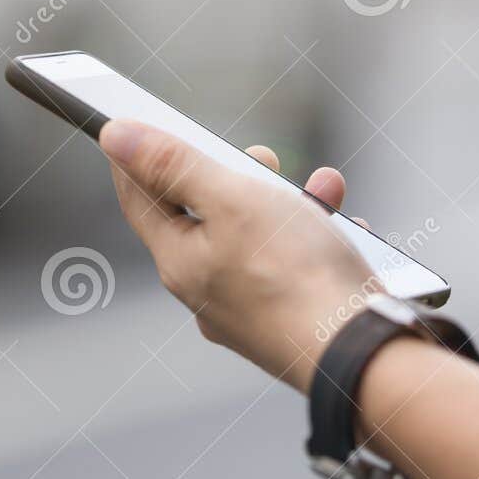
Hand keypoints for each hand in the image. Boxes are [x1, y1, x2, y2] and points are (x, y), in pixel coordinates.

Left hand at [99, 119, 376, 392]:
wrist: (363, 352)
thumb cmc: (297, 275)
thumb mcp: (231, 199)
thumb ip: (174, 164)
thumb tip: (115, 136)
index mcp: (181, 264)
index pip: (140, 200)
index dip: (137, 158)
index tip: (138, 126)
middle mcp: (209, 293)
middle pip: (204, 216)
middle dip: (232, 175)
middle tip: (259, 156)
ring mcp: (252, 312)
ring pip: (259, 238)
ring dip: (289, 203)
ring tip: (321, 187)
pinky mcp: (294, 320)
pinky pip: (297, 267)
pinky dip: (318, 238)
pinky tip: (346, 229)